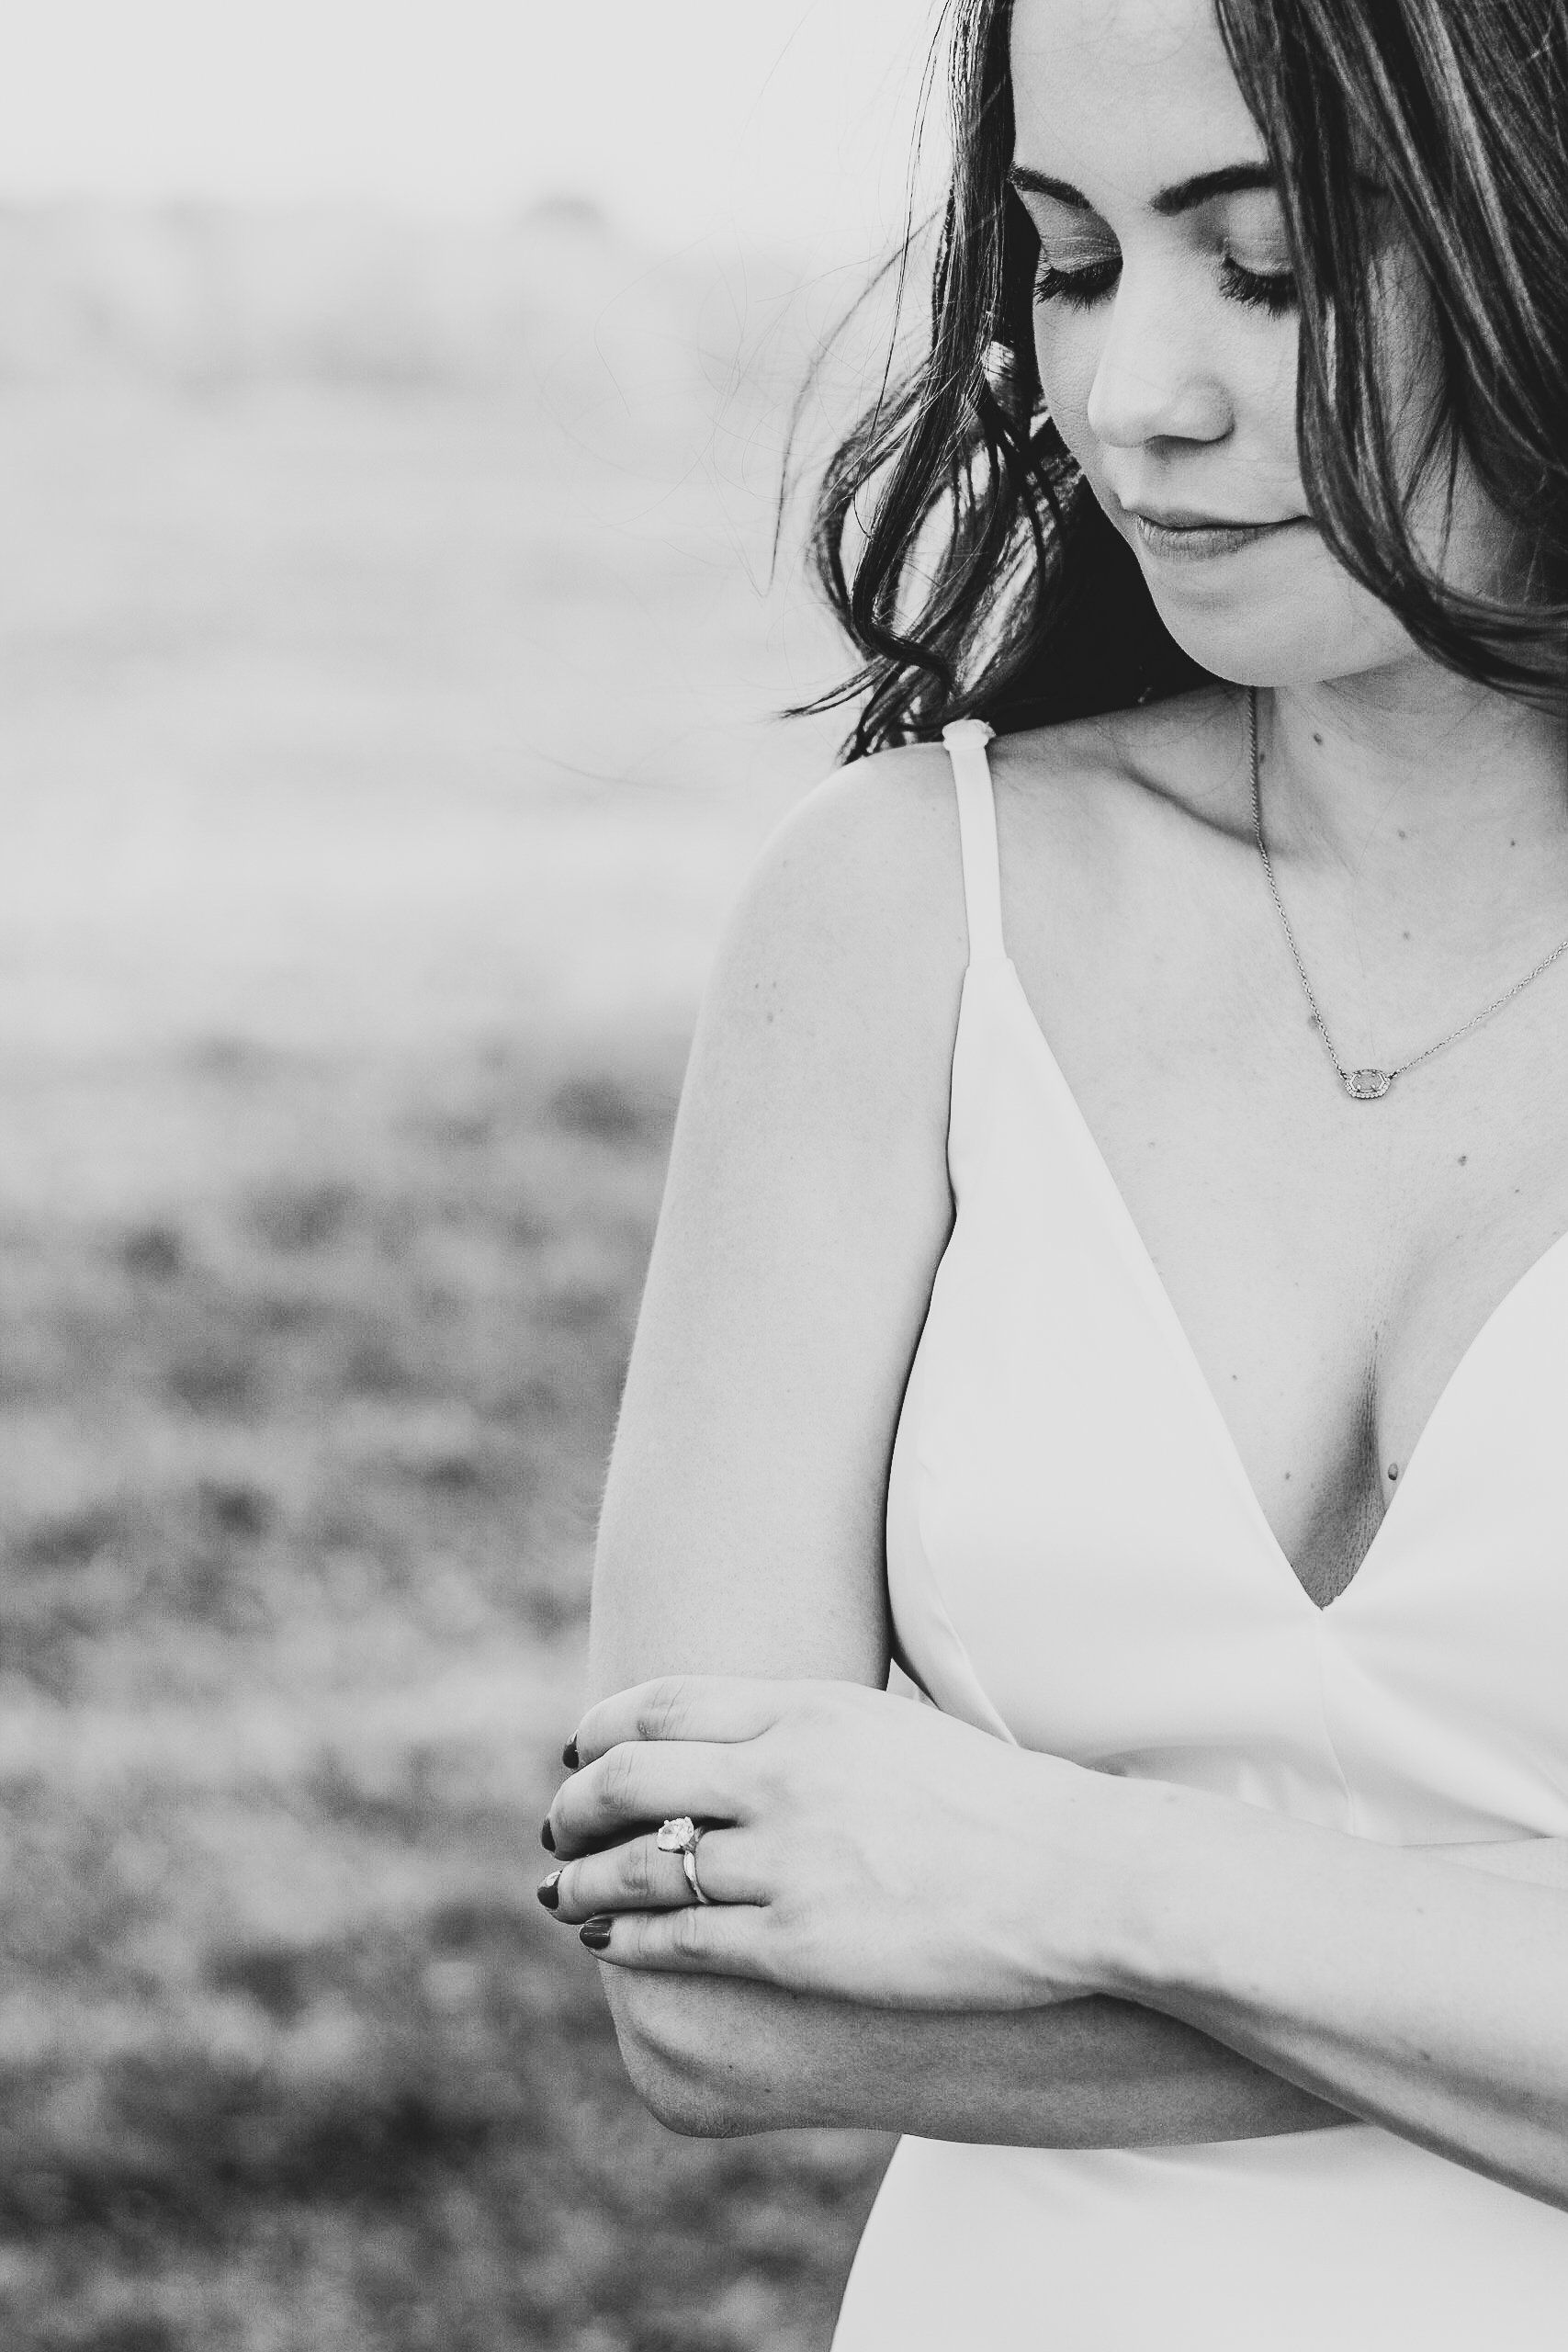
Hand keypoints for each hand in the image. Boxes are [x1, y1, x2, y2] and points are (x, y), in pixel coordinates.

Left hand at [539, 1675, 1125, 2009]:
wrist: (1076, 1878)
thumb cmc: (1001, 1807)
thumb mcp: (895, 1730)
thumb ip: (817, 1731)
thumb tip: (758, 1739)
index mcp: (807, 1709)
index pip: (659, 1705)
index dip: (600, 1730)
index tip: (577, 1752)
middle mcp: (782, 1774)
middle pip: (627, 1777)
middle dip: (573, 1806)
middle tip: (556, 1828)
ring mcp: (787, 1859)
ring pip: (639, 1867)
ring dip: (584, 1882)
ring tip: (562, 1896)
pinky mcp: (799, 1943)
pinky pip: (680, 1942)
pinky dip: (629, 1943)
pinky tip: (611, 1948)